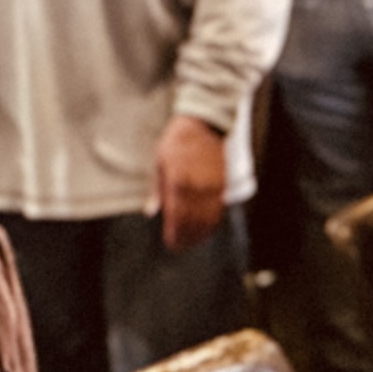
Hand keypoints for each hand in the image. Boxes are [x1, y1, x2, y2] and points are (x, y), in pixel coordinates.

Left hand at [150, 113, 229, 251]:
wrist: (202, 125)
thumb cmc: (177, 143)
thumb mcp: (160, 163)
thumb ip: (157, 190)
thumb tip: (151, 211)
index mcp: (178, 182)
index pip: (177, 217)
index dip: (175, 234)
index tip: (171, 244)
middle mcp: (197, 187)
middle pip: (193, 222)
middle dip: (187, 237)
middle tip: (180, 246)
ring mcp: (211, 187)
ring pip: (208, 219)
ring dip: (200, 233)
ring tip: (193, 242)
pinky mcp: (221, 185)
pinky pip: (217, 210)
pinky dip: (211, 223)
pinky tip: (205, 229)